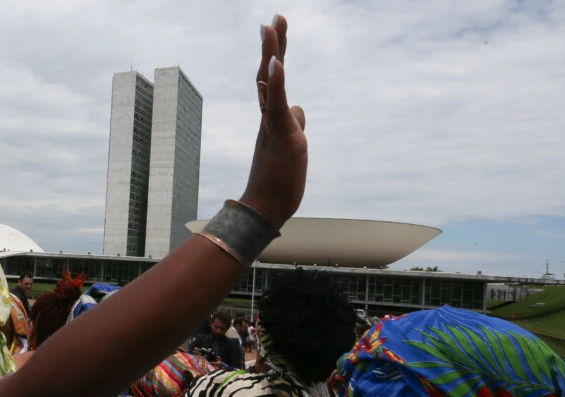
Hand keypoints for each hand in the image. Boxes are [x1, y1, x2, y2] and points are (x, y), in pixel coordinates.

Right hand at [241, 14, 307, 228]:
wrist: (263, 209)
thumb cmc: (277, 183)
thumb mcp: (293, 147)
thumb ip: (295, 124)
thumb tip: (301, 111)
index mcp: (272, 120)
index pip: (273, 81)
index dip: (273, 55)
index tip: (273, 30)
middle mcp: (268, 118)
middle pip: (269, 74)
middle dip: (273, 45)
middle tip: (275, 18)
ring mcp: (273, 125)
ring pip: (270, 84)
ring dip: (271, 54)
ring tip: (272, 26)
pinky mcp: (281, 134)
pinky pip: (277, 104)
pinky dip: (276, 83)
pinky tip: (277, 64)